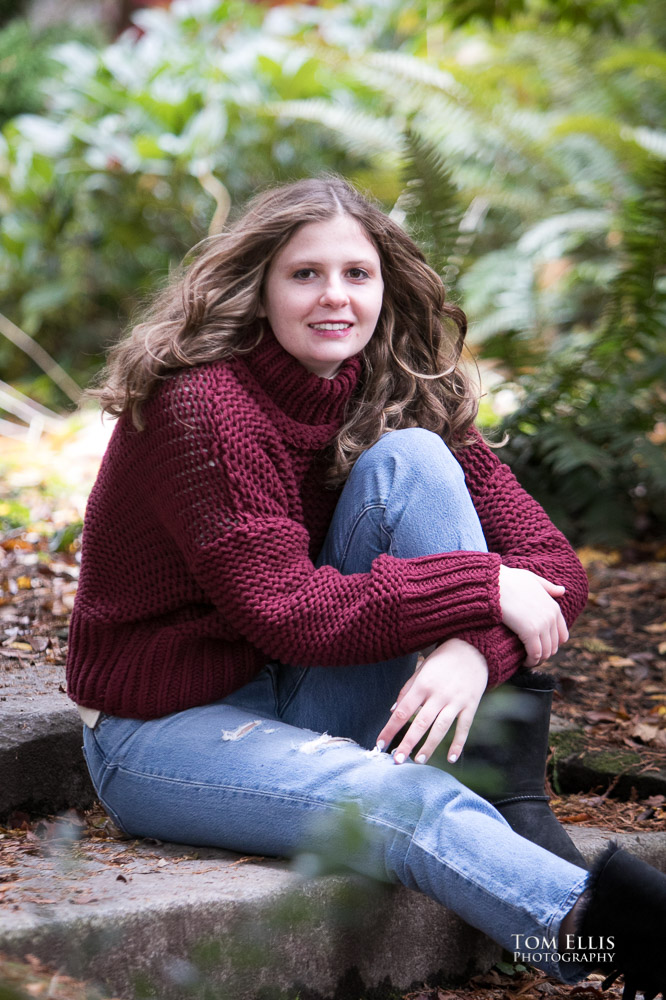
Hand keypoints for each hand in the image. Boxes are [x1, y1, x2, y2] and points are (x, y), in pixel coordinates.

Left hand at [375, 638, 488, 765]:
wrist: (472, 649)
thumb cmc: (442, 661)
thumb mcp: (421, 669)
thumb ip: (407, 690)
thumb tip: (393, 711)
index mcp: (423, 684)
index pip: (402, 711)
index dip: (390, 729)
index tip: (380, 744)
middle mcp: (438, 694)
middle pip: (420, 723)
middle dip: (407, 743)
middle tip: (397, 761)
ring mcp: (456, 701)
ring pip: (441, 728)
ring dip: (429, 746)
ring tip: (418, 761)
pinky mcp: (471, 705)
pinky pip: (464, 727)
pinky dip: (458, 744)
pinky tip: (452, 758)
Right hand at [499, 564, 568, 666]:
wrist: (494, 583)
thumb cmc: (509, 580)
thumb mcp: (532, 579)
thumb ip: (548, 587)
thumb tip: (562, 590)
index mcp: (554, 607)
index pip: (562, 635)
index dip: (551, 644)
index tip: (539, 647)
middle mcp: (551, 617)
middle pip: (554, 646)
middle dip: (544, 653)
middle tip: (531, 656)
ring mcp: (542, 624)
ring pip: (546, 652)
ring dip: (537, 659)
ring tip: (527, 661)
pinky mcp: (530, 632)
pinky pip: (535, 653)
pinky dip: (530, 661)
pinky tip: (523, 662)